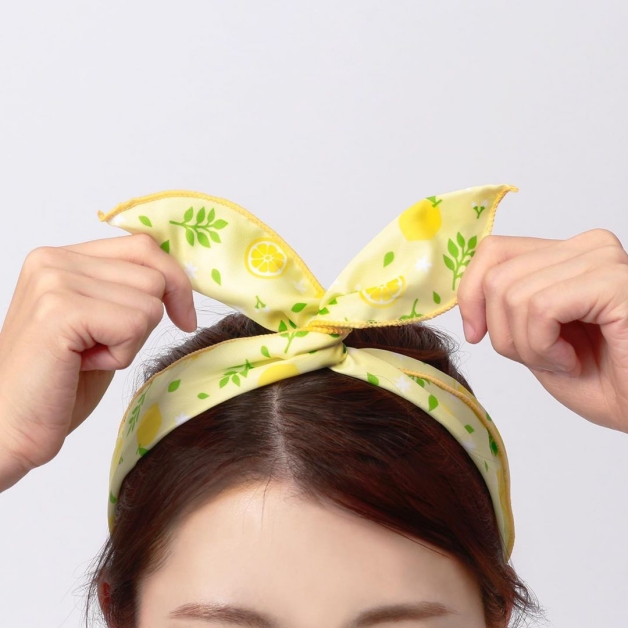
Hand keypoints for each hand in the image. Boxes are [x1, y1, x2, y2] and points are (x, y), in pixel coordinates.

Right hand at [0, 234, 196, 488]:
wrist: (9, 429)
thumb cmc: (58, 383)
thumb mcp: (103, 324)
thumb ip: (128, 292)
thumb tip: (180, 280)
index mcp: (62, 258)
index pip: (144, 246)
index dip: (175, 283)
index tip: (184, 318)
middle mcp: (53, 260)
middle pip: (154, 275)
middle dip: (146, 322)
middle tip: (101, 348)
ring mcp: (54, 282)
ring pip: (150, 303)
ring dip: (130, 342)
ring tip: (86, 357)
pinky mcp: (60, 311)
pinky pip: (134, 325)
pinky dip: (121, 355)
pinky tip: (82, 366)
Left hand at [458, 229, 627, 433]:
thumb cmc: (600, 381)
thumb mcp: (532, 337)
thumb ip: (504, 305)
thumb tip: (465, 293)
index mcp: (568, 254)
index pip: (493, 250)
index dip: (471, 295)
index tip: (476, 334)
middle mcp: (588, 247)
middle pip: (497, 277)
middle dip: (504, 333)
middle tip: (544, 358)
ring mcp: (604, 259)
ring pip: (513, 294)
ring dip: (528, 347)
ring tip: (566, 361)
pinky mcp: (614, 282)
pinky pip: (541, 308)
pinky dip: (545, 346)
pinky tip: (575, 361)